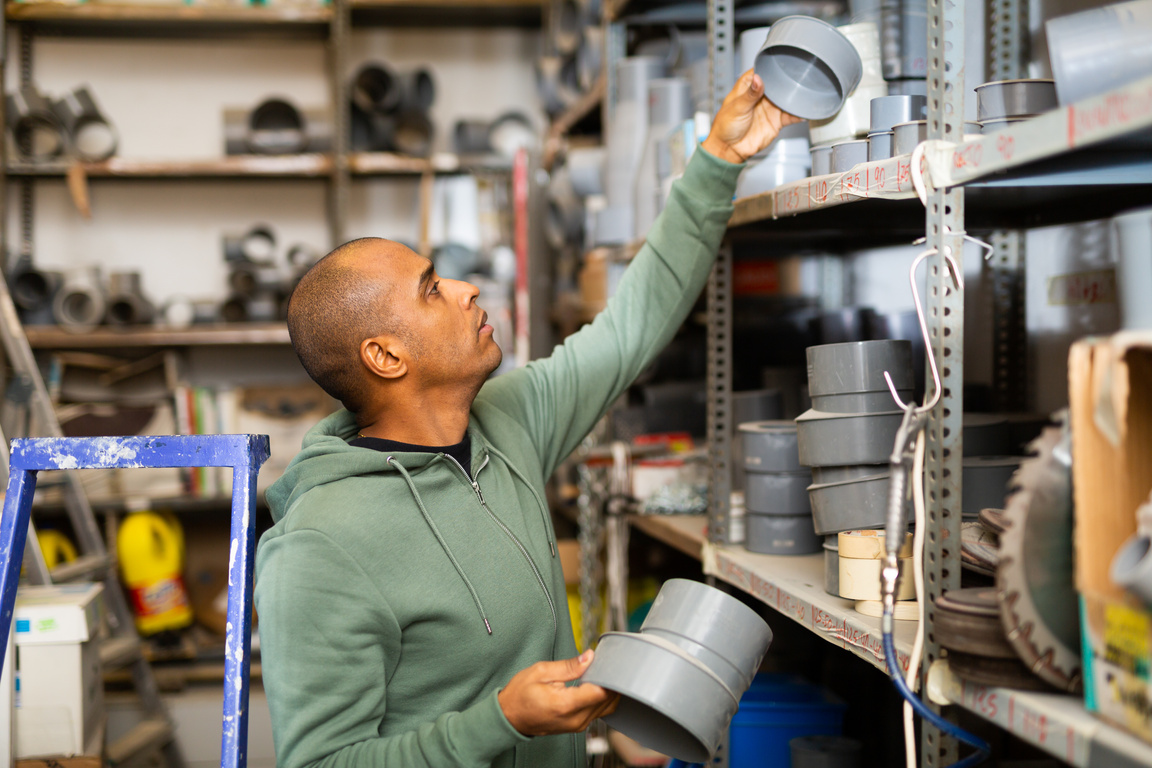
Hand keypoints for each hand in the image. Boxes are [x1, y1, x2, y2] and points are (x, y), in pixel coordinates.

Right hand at [498, 650, 620, 735]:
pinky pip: (599, 712)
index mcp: (565, 704)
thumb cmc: (520, 695)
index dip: (608, 675)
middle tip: (603, 663)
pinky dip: (601, 699)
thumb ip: (568, 666)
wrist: (509, 717)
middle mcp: (574, 719)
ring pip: (606, 707)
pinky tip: (594, 685)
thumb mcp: (541, 672)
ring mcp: (577, 726)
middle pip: (607, 700)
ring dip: (607, 690)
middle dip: (609, 681)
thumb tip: (590, 657)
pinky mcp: (578, 726)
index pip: (601, 692)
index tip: (608, 662)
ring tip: (598, 673)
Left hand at [702, 69, 802, 163]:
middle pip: (778, 83)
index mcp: (748, 86)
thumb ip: (750, 94)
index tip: (783, 60)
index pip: (762, 70)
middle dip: (788, 79)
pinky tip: (804, 111)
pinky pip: (791, 116)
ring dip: (795, 96)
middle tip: (799, 75)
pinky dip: (798, 114)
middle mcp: (761, 95)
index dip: (771, 65)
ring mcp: (770, 107)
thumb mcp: (737, 108)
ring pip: (786, 98)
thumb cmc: (726, 127)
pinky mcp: (776, 121)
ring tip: (806, 91)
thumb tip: (758, 79)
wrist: (730, 150)